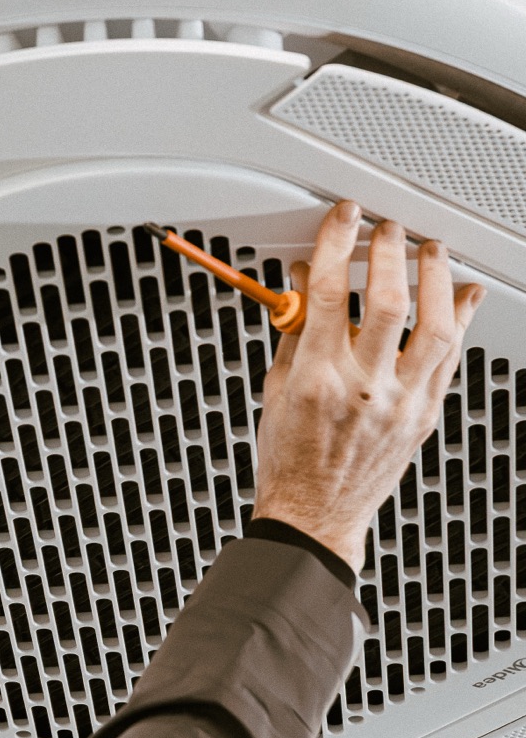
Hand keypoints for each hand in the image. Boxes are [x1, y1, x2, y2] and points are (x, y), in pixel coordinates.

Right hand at [252, 200, 483, 570]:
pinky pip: (451, 360)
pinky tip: (460, 295)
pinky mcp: (423, 417)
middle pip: (388, 304)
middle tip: (388, 231)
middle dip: (390, 254)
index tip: (343, 221)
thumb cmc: (291, 461)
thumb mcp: (276, 389)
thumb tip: (304, 284)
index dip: (337, 246)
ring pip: (435, 328)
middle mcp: (362, 391)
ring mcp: (399, 405)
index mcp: (316, 382)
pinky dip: (460, 319)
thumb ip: (294, 332)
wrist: (314, 516)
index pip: (329, 296)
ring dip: (435, 280)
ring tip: (429, 253)